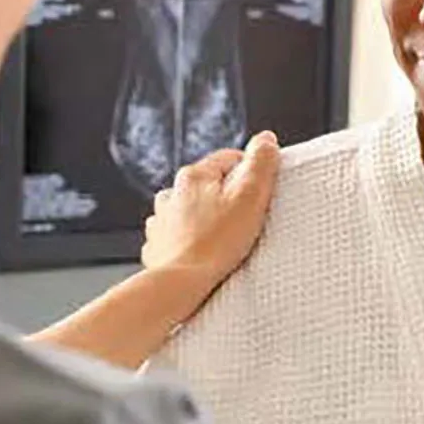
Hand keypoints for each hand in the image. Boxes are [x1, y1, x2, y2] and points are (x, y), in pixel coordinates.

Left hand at [141, 131, 279, 288]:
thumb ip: (261, 162)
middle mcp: (172, 193)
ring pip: (191, 209)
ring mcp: (161, 220)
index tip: (261, 195)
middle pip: (210, 185)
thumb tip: (266, 138)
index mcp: (194, 175)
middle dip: (228, 198)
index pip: (230, 159)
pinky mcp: (157, 245)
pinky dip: (190, 240)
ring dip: (206, 218)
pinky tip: (203, 253)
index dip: (251, 174)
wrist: (180, 285)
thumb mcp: (250, 196)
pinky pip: (177, 235)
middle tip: (246, 220)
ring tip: (224, 239)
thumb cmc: (217, 243)